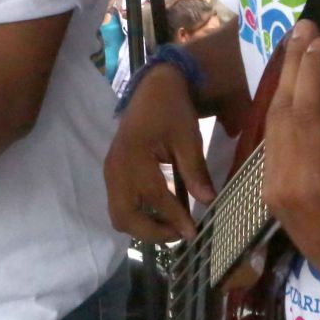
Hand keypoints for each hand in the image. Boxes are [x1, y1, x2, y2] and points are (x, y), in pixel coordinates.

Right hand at [104, 65, 214, 242]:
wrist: (152, 86)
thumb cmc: (171, 109)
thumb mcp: (188, 137)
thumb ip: (195, 171)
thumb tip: (208, 202)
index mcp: (134, 157)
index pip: (155, 198)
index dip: (175, 219)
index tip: (193, 233)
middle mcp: (116, 168)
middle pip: (125, 217)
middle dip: (151, 232)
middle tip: (180, 233)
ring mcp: (111, 171)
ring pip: (119, 214)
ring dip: (143, 226)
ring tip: (172, 225)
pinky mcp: (113, 172)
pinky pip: (119, 203)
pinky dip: (138, 214)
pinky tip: (161, 211)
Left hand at [261, 23, 319, 319]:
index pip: (306, 109)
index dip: (310, 70)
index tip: (318, 36)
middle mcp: (287, 181)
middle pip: (283, 111)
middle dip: (293, 67)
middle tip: (305, 29)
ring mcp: (274, 190)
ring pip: (272, 126)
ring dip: (285, 87)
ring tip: (300, 50)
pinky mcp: (273, 196)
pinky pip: (272, 144)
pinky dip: (282, 113)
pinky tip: (295, 91)